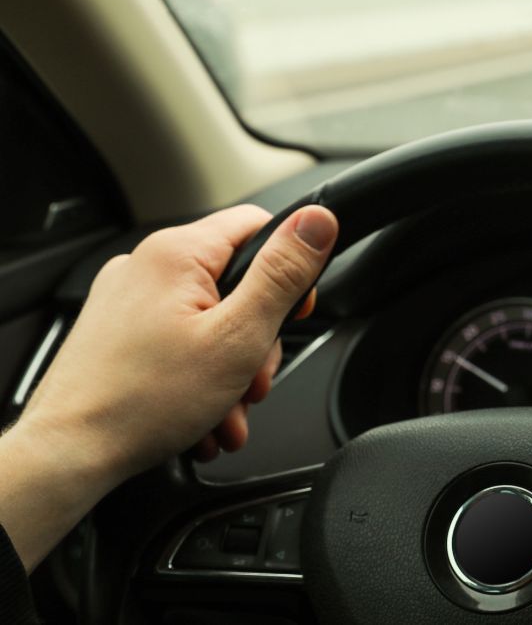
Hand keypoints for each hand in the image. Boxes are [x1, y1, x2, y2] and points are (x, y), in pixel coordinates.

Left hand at [0, 204, 337, 570]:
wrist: (69, 453)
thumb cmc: (140, 402)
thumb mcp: (239, 337)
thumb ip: (283, 275)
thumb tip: (318, 222)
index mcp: (177, 253)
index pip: (260, 226)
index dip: (291, 268)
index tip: (294, 313)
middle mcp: (147, 266)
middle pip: (237, 284)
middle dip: (257, 342)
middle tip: (250, 380)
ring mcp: (128, 300)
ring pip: (211, 320)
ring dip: (231, 370)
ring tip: (223, 410)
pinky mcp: (118, 331)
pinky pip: (180, 341)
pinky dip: (199, 377)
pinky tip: (200, 413)